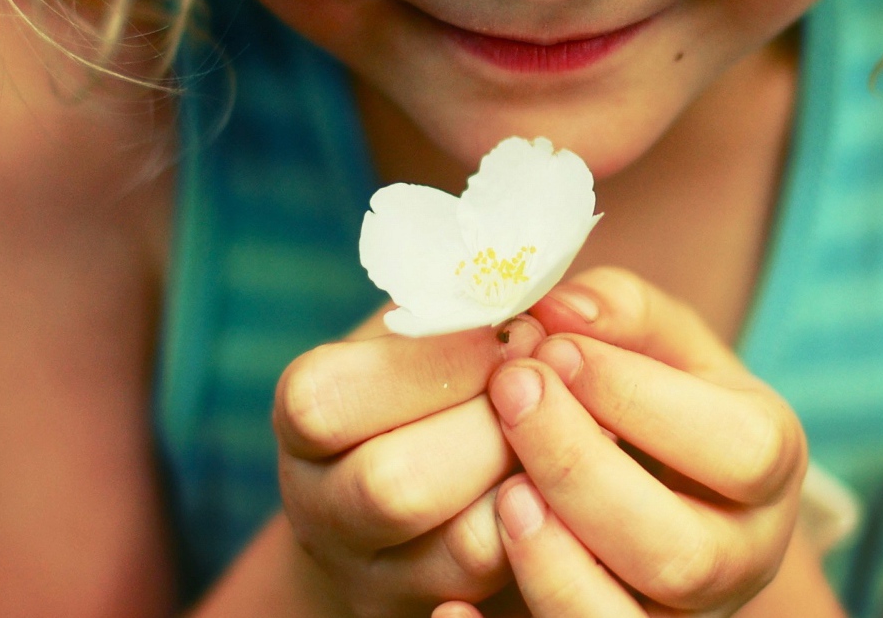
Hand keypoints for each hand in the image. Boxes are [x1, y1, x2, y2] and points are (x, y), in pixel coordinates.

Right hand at [273, 307, 546, 617]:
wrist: (460, 462)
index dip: (429, 362)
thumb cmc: (456, 365)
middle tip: (547, 380)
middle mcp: (320, 509)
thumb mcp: (447, 315)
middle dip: (490, 424)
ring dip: (533, 471)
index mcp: (305, 416)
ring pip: (463, 546)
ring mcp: (377, 577)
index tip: (508, 331)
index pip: (325, 402)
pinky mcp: (441, 610)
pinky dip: (560, 519)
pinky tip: (577, 474)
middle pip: (391, 485)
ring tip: (577, 421)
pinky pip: (515, 579)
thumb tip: (544, 307)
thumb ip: (484, 295)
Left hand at [439, 267, 808, 616]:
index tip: (554, 350)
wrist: (646, 473)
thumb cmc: (650, 391)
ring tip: (504, 493)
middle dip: (584, 472)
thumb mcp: (656, 338)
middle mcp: (742, 559)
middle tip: (510, 394)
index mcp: (769, 466)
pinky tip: (451, 608)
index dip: (642, 400)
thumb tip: (559, 309)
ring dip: (556, 565)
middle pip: (683, 553)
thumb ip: (619, 311)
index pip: (739, 449)